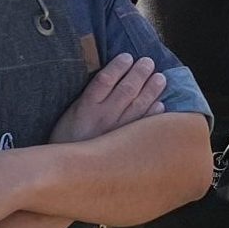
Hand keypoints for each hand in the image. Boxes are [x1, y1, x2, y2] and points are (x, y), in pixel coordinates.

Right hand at [50, 52, 166, 144]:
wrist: (68, 170)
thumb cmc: (68, 138)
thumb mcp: (71, 113)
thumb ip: (88, 98)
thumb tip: (110, 79)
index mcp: (86, 107)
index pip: (105, 79)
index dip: (118, 66)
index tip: (127, 56)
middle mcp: (103, 117)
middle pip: (126, 90)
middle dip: (140, 73)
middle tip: (148, 62)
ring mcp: (116, 131)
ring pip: (138, 106)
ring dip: (151, 90)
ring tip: (160, 78)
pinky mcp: (125, 144)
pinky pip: (142, 126)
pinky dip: (153, 114)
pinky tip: (160, 105)